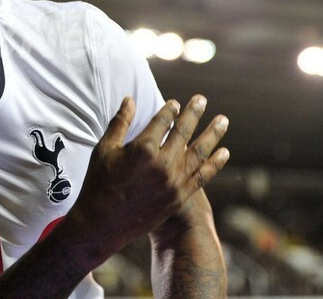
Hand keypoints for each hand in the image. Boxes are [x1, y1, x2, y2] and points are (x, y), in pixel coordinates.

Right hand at [67, 95, 228, 263]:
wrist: (102, 223)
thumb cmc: (98, 183)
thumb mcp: (104, 149)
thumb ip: (120, 123)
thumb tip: (130, 100)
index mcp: (142, 149)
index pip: (162, 121)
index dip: (169, 109)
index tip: (175, 103)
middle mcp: (162, 164)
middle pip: (184, 132)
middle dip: (194, 113)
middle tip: (202, 99)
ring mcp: (173, 182)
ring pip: (199, 153)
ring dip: (213, 135)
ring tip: (223, 121)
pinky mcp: (179, 197)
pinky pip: (202, 176)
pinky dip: (215, 163)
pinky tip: (224, 152)